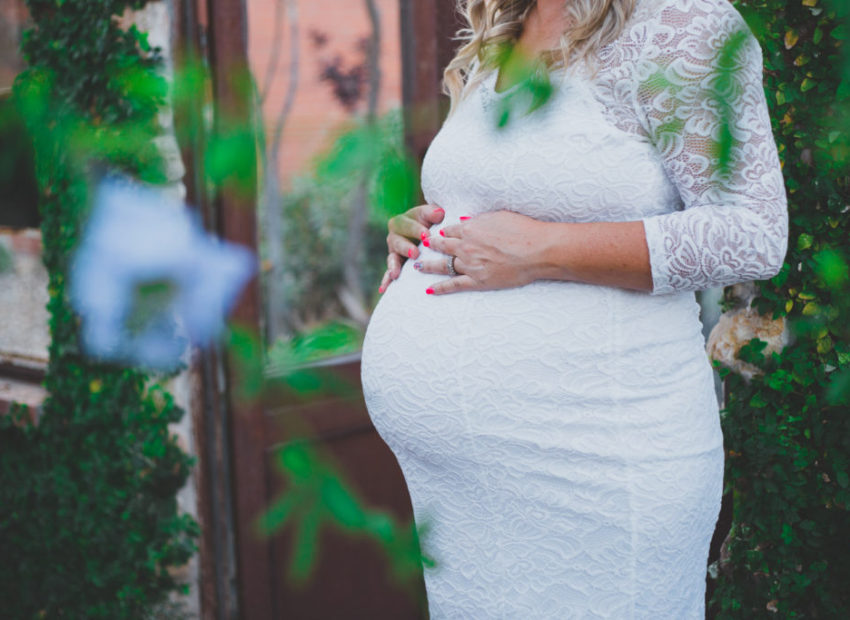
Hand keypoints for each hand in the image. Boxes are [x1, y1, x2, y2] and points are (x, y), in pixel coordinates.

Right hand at [379, 204, 445, 292]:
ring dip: (394, 266)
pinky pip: (389, 273)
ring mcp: (393, 252)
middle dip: (406, 248)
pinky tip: (383, 289)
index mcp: (401, 221)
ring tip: (396, 274)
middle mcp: (394, 236)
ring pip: (392, 258)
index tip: (427, 235)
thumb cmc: (430, 221)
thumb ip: (433, 213)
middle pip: (398, 242)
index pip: (408, 224)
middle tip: (415, 253)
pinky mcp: (395, 265)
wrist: (427, 231)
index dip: (417, 230)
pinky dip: (386, 280)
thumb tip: (439, 213)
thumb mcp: (431, 214)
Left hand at [418, 210, 549, 294]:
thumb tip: (463, 219)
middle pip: (442, 246)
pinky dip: (440, 288)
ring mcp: (470, 265)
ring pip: (443, 265)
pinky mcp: (477, 281)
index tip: (438, 233)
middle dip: (430, 246)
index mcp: (470, 228)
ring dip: (428, 266)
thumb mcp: (499, 216)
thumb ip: (479, 219)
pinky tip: (429, 290)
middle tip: (421, 246)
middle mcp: (466, 246)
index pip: (450, 230)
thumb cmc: (523, 230)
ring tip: (417, 267)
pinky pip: (453, 285)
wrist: (537, 251)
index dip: (444, 232)